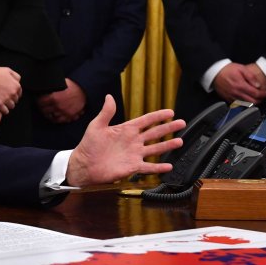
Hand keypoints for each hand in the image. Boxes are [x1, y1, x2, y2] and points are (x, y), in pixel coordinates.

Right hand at [0, 66, 21, 113]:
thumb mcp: (7, 70)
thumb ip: (15, 76)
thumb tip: (19, 82)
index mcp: (16, 85)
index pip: (19, 94)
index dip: (14, 94)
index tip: (10, 94)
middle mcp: (13, 93)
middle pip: (16, 100)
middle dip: (11, 99)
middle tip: (5, 98)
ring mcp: (6, 99)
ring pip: (11, 106)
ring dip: (8, 105)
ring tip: (3, 103)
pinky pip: (6, 111)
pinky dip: (4, 111)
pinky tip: (1, 108)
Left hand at [36, 79, 86, 123]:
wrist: (85, 91)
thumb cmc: (73, 85)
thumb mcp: (61, 83)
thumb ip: (53, 86)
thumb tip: (45, 85)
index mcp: (54, 97)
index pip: (40, 102)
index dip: (38, 100)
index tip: (37, 99)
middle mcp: (58, 106)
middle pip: (44, 110)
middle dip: (41, 107)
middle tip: (40, 105)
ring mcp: (63, 112)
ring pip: (50, 116)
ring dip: (47, 114)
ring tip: (46, 111)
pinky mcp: (69, 116)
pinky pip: (59, 120)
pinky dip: (55, 119)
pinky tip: (53, 116)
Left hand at [66, 95, 184, 186]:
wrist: (84, 165)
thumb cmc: (88, 145)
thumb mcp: (97, 126)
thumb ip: (106, 112)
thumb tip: (109, 96)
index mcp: (126, 129)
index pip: (146, 120)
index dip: (158, 116)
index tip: (170, 112)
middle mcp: (133, 141)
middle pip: (155, 133)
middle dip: (168, 128)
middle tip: (181, 123)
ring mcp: (134, 154)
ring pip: (155, 149)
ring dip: (168, 145)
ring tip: (180, 142)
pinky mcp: (132, 167)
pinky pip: (148, 167)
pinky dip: (159, 167)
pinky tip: (168, 166)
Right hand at [213, 62, 265, 103]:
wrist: (215, 73)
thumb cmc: (227, 69)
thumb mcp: (241, 68)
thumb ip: (251, 76)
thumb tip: (258, 85)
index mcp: (240, 85)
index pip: (256, 94)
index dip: (264, 94)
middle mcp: (236, 93)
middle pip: (252, 102)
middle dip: (261, 100)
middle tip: (264, 96)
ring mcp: (232, 97)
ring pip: (246, 105)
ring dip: (254, 102)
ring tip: (257, 98)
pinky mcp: (228, 99)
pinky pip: (239, 104)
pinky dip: (245, 103)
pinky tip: (248, 99)